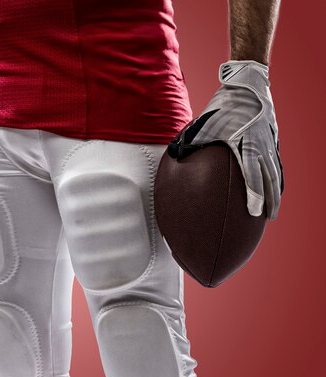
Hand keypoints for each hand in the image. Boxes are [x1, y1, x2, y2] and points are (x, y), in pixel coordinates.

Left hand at [168, 60, 283, 218]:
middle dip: (269, 200)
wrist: (246, 85)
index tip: (254, 212)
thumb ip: (189, 141)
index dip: (255, 195)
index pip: (253, 175)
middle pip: (268, 179)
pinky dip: (276, 178)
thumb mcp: (203, 124)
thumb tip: (173, 155)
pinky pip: (276, 164)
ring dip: (274, 192)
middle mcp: (260, 145)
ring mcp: (269, 143)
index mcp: (244, 144)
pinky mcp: (272, 140)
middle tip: (266, 218)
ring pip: (275, 173)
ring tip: (272, 210)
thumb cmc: (221, 106)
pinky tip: (273, 190)